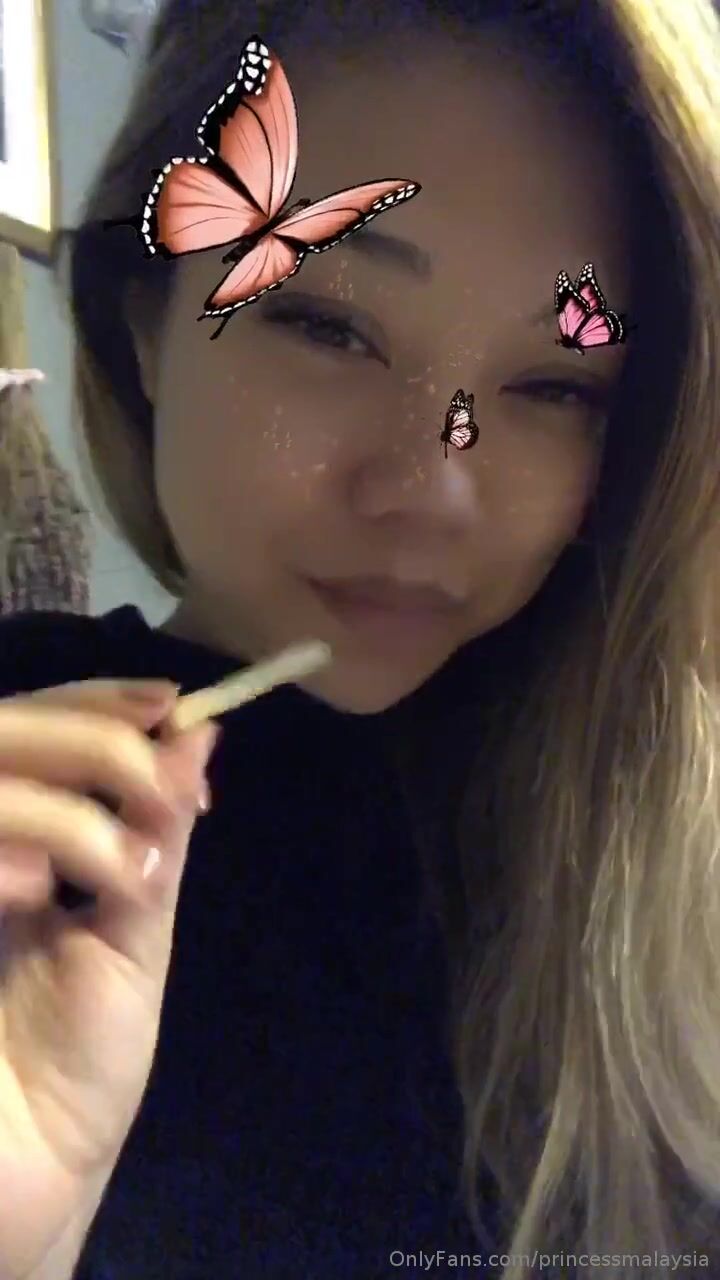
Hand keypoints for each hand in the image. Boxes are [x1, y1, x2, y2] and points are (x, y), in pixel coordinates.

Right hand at [0, 678, 219, 1276]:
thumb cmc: (81, 1058)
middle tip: (154, 785)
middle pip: (1, 736)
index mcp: (20, 842)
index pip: (38, 728)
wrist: (30, 1173)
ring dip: (53, 807)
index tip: (167, 706)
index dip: (96, 704)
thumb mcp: (135, 934)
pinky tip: (36, 889)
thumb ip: (158, 833)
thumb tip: (199, 733)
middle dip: (87, 743)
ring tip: (118, 872)